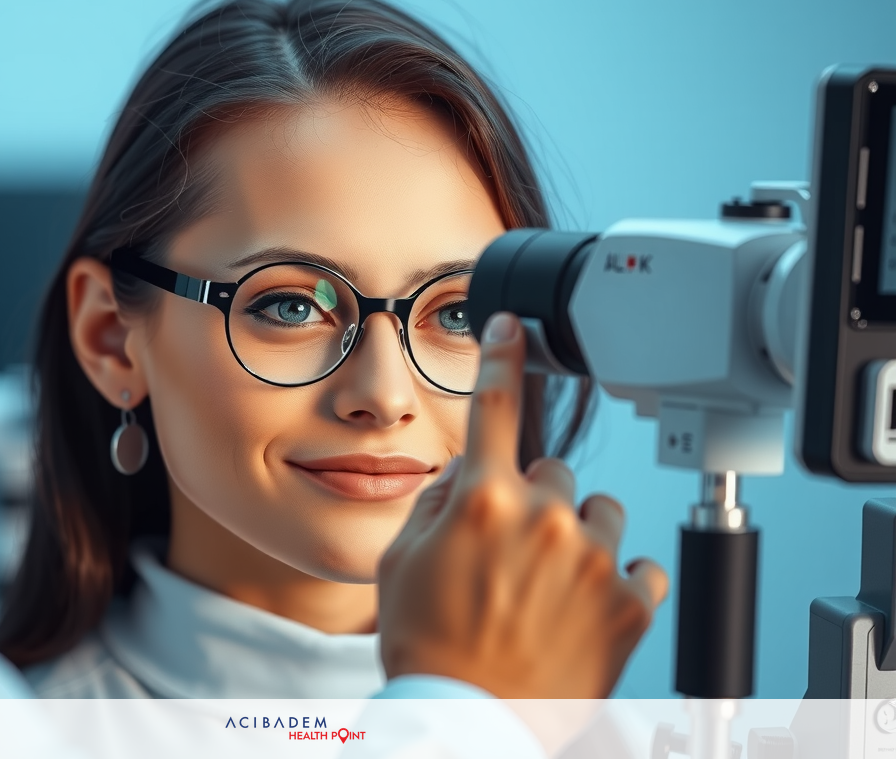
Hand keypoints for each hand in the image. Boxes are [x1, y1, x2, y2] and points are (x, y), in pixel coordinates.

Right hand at [377, 312, 667, 700]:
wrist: (467, 720)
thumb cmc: (428, 646)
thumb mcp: (402, 563)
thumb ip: (437, 502)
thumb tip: (468, 473)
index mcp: (483, 501)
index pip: (495, 404)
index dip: (502, 354)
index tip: (512, 324)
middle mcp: (543, 519)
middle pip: (553, 470)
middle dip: (534, 499)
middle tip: (512, 553)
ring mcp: (592, 561)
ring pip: (602, 512)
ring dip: (580, 535)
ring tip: (549, 585)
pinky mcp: (628, 604)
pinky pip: (641, 565)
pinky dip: (619, 580)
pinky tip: (585, 607)